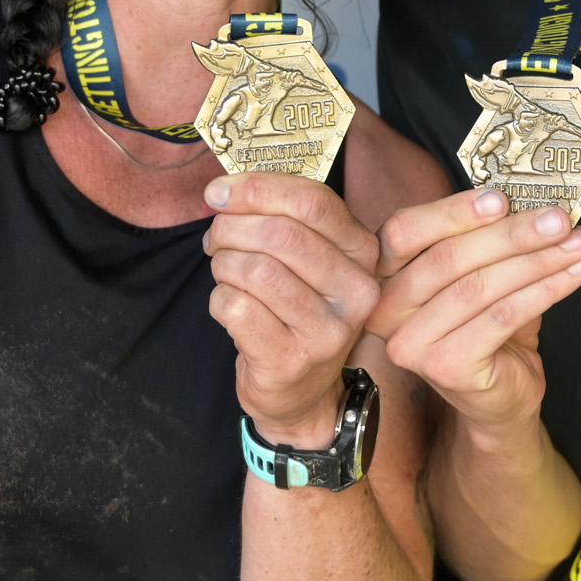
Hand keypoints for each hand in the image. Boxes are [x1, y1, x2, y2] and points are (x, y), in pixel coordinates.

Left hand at [202, 172, 380, 445]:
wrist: (302, 392)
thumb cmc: (298, 312)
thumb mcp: (309, 260)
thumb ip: (281, 217)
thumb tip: (221, 191)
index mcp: (364, 253)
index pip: (311, 201)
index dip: (256, 189)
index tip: (218, 191)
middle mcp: (357, 291)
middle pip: (280, 235)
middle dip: (231, 229)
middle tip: (216, 239)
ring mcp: (328, 330)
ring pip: (255, 270)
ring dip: (224, 265)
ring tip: (224, 272)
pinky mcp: (292, 360)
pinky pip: (236, 307)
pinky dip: (219, 299)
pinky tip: (229, 306)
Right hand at [372, 189, 580, 433]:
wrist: (497, 396)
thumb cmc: (485, 327)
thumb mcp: (477, 273)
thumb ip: (486, 239)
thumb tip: (531, 204)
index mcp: (383, 276)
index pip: (404, 231)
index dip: (452, 212)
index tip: (501, 200)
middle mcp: (385, 310)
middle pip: (448, 257)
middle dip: (512, 234)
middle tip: (558, 220)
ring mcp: (411, 343)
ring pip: (479, 287)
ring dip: (537, 261)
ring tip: (577, 244)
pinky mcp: (445, 367)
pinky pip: (501, 317)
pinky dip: (545, 290)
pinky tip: (574, 274)